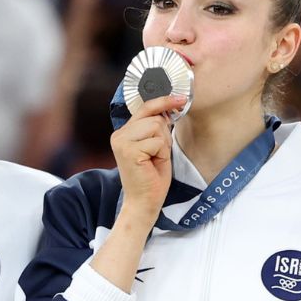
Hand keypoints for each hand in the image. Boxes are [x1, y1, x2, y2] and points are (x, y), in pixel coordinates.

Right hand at [110, 95, 184, 220]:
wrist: (144, 202)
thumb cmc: (152, 177)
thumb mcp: (156, 146)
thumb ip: (156, 128)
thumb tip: (167, 109)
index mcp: (123, 132)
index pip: (145, 108)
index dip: (164, 101)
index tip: (181, 97)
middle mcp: (119, 135)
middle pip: (154, 117)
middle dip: (164, 135)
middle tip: (157, 155)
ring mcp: (121, 142)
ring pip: (156, 127)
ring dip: (163, 144)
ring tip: (154, 159)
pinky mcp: (128, 151)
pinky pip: (157, 141)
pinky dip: (161, 153)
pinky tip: (153, 164)